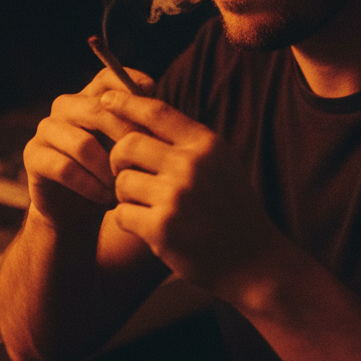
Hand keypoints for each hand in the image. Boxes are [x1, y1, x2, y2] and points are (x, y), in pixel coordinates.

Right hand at [22, 65, 155, 229]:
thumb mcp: (128, 149)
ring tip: (124, 188)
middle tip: (145, 162)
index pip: (108, 77)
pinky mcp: (34, 156)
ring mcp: (47, 129)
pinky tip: (106, 198)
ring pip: (83, 144)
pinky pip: (66, 169)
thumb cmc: (109, 175)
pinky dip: (91, 186)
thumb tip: (163, 110)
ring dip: (108, 170)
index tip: (155, 109)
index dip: (132, 86)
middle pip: (98, 109)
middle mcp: (65, 106)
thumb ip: (140, 127)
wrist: (74, 211)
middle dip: (126, 136)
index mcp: (89, 97)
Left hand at [102, 89, 283, 297]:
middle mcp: (191, 165)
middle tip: (124, 173)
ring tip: (146, 206)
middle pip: (128, 144)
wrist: (254, 262)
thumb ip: (185, 142)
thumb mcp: (219, 163)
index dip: (126, 101)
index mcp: (205, 144)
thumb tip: (138, 116)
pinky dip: (128, 221)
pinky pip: (122, 214)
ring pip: (121, 181)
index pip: (156, 111)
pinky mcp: (162, 228)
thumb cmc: (231, 209)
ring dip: (125, 195)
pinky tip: (147, 227)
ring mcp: (176, 196)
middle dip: (118, 158)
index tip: (106, 99)